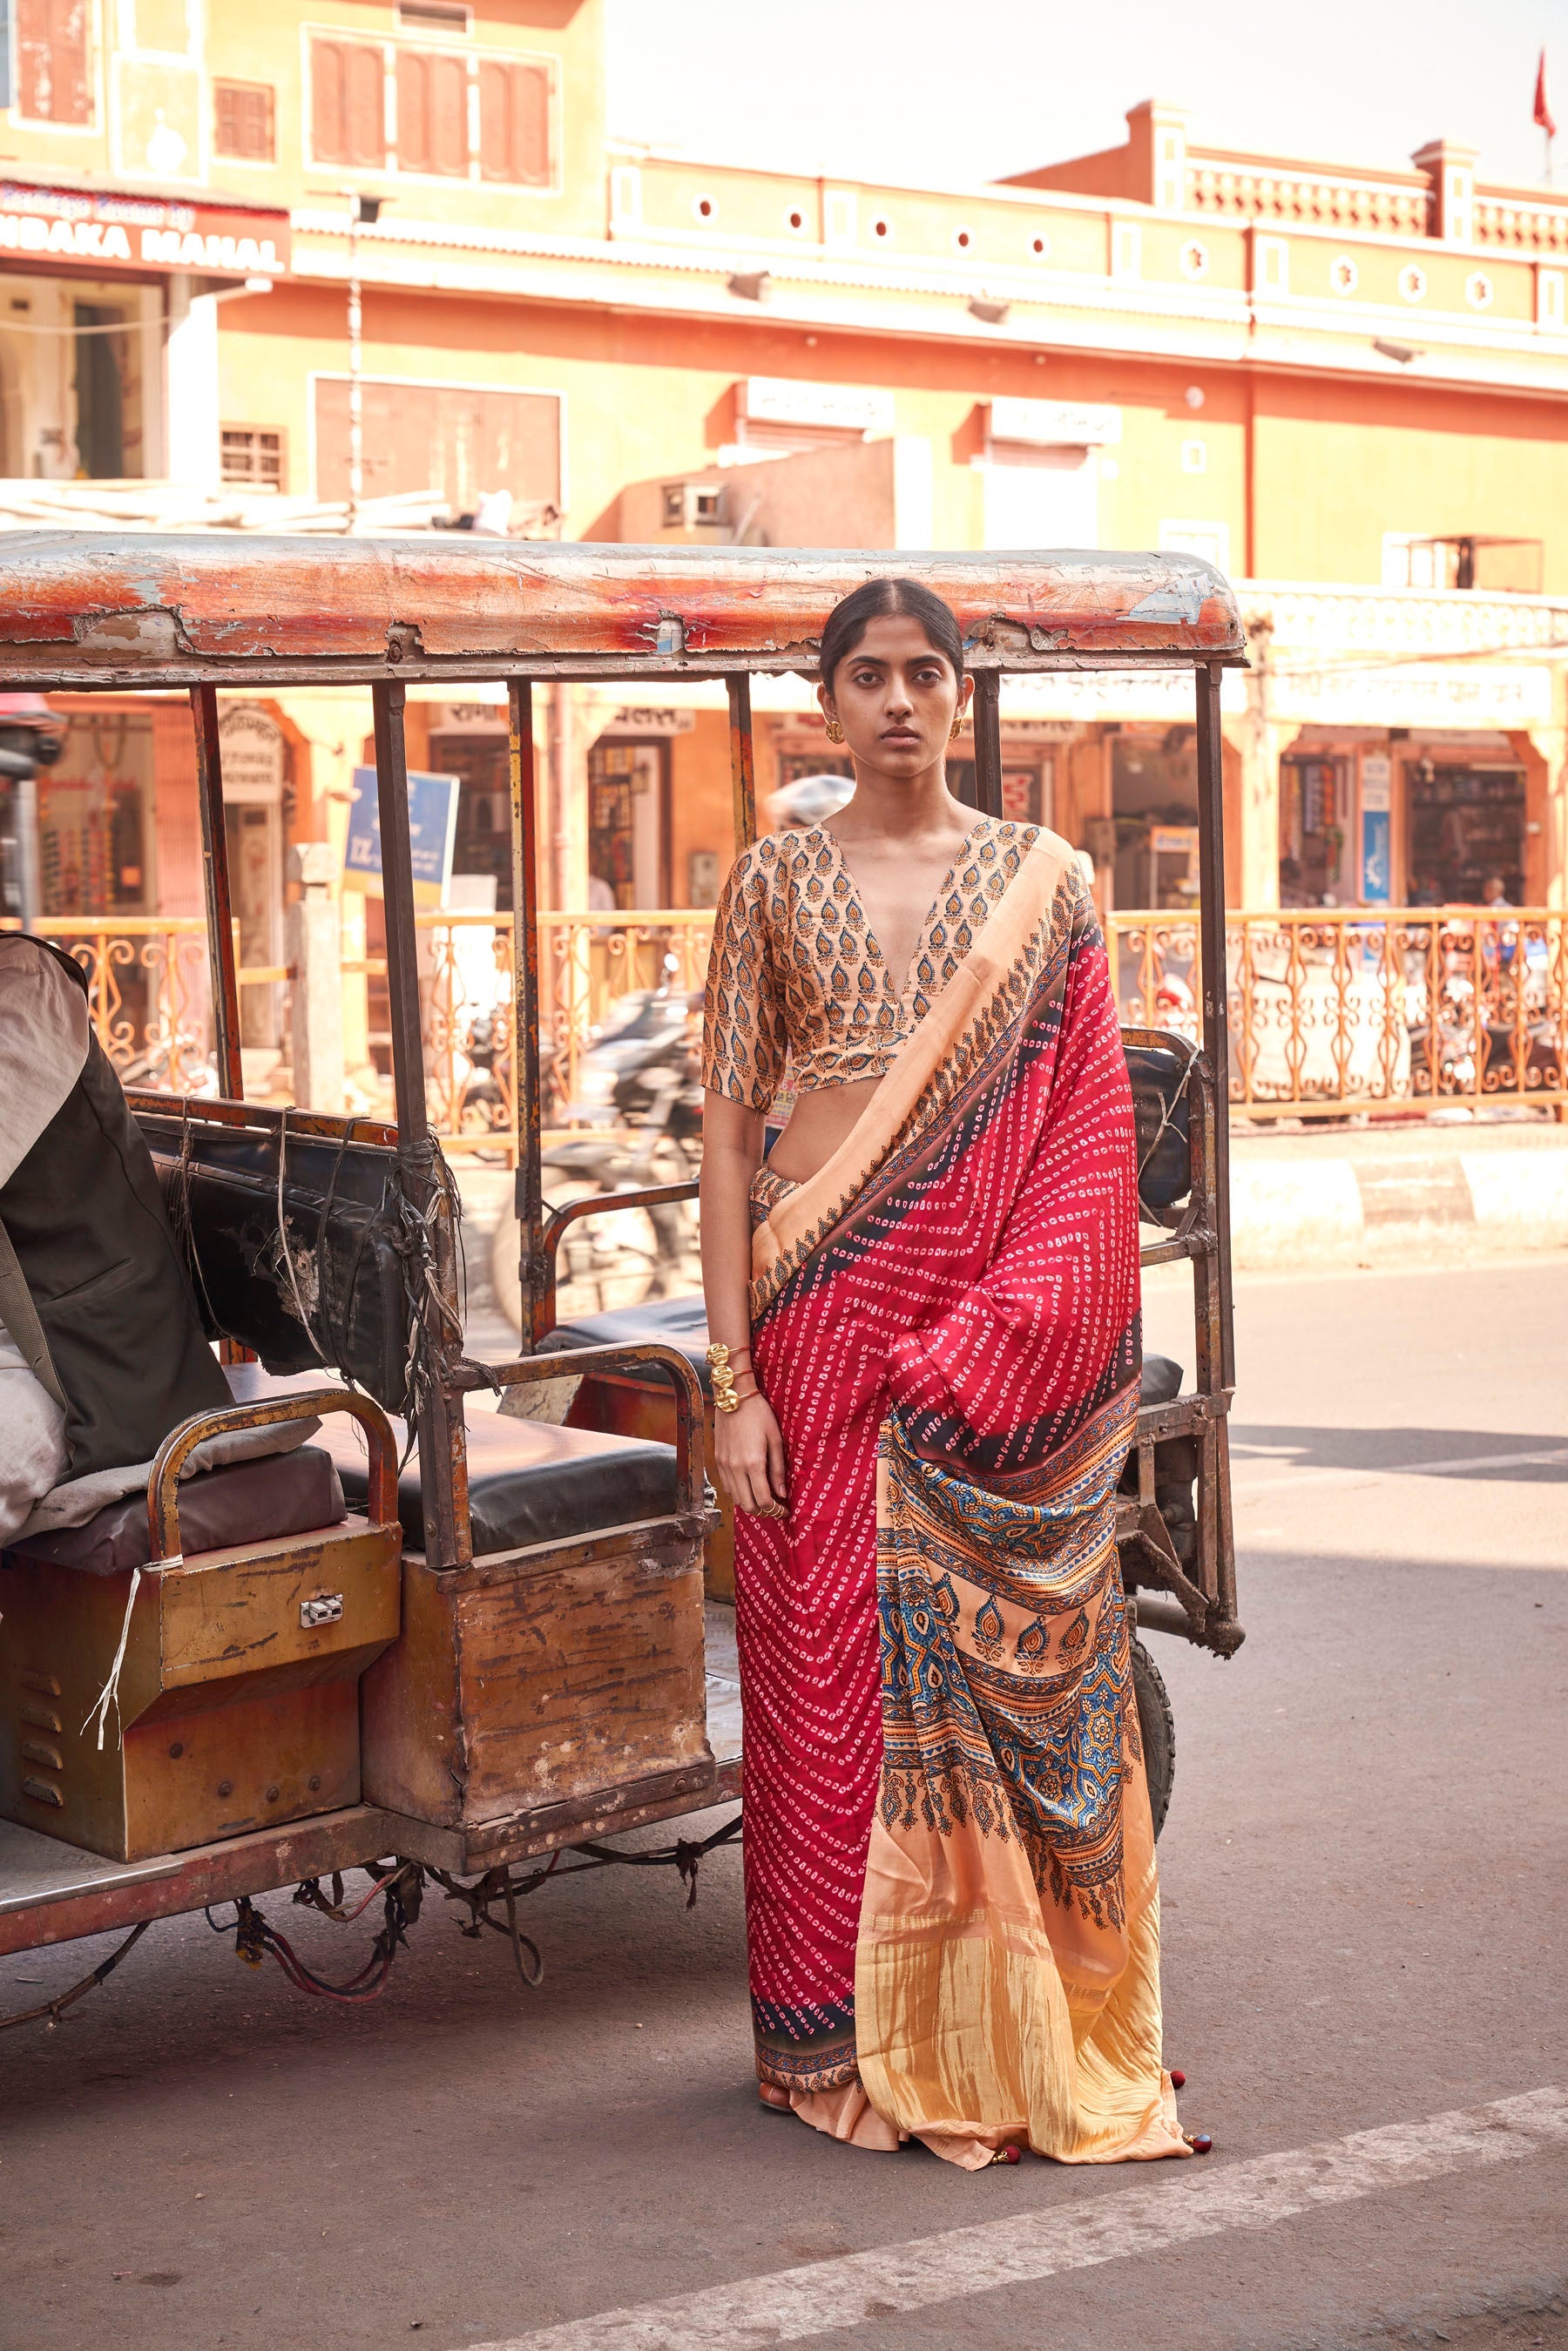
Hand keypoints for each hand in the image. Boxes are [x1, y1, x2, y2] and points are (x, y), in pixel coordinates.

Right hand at [714, 1391, 787, 1518]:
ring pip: (736, 1498)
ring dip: (750, 1503)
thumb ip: (778, 1469)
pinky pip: (727, 1485)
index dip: (776, 1510)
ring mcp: (724, 1465)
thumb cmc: (759, 1414)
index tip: (785, 1510)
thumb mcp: (776, 1439)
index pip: (764, 1500)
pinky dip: (739, 1491)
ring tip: (764, 1497)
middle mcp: (736, 1468)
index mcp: (753, 1463)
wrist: (734, 1396)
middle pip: (748, 1505)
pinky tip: (749, 1485)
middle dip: (763, 1511)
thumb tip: (782, 1493)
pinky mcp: (717, 1459)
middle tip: (776, 1508)